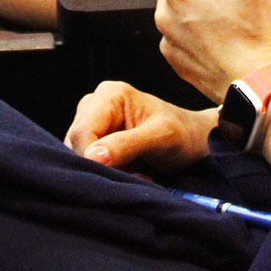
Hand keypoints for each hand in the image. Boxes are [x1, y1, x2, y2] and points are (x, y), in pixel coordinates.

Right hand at [65, 81, 217, 171]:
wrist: (192, 140)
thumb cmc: (181, 134)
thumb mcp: (160, 138)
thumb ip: (126, 145)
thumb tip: (92, 156)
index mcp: (109, 94)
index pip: (83, 131)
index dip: (92, 158)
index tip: (118, 176)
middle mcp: (94, 104)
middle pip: (77, 144)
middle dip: (102, 166)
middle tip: (136, 176)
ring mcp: (92, 122)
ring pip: (80, 156)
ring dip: (106, 172)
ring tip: (137, 174)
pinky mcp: (94, 140)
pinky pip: (88, 162)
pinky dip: (107, 173)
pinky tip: (131, 174)